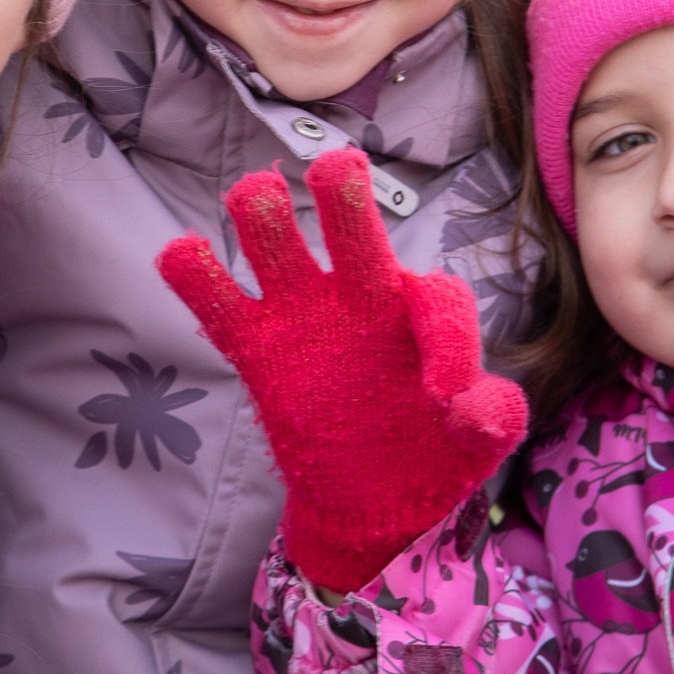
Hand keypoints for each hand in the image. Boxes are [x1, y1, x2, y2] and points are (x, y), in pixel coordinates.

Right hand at [157, 148, 526, 594]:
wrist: (373, 503)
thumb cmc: (435, 453)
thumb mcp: (478, 442)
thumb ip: (492, 416)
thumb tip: (474, 405)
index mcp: (422, 314)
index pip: (436, 299)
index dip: (446, 337)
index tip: (445, 396)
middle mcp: (360, 298)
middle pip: (352, 233)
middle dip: (346, 199)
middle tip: (336, 169)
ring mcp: (304, 319)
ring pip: (279, 249)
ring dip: (266, 219)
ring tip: (253, 195)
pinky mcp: (258, 352)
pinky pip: (222, 308)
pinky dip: (199, 279)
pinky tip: (181, 252)